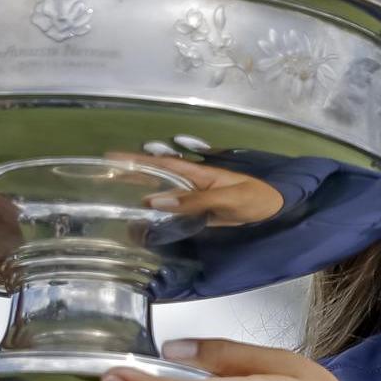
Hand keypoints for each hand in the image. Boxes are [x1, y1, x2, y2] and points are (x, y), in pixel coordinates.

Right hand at [109, 152, 285, 227]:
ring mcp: (197, 200)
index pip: (162, 164)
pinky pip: (175, 213)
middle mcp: (193, 185)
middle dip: (133, 176)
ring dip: (142, 198)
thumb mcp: (227, 198)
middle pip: (158, 178)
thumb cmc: (256, 199)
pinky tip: (147, 222)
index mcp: (198, 175)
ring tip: (116, 203)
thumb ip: (194, 201)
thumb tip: (156, 201)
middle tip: (104, 180)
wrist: (276, 211)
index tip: (111, 157)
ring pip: (164, 197)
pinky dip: (159, 216)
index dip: (137, 160)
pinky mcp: (202, 215)